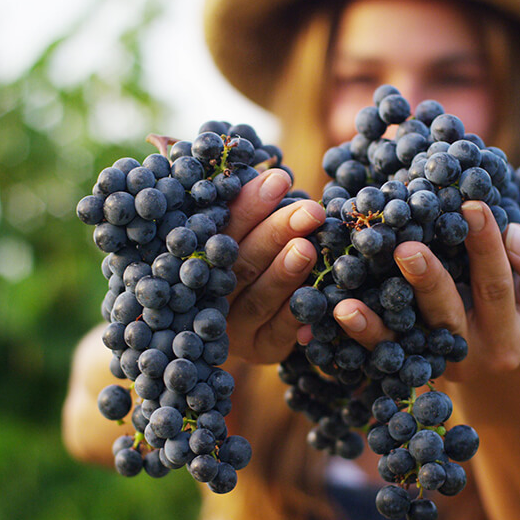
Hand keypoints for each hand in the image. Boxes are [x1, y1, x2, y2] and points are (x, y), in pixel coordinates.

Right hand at [223, 169, 325, 363]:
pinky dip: (298, 315)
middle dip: (274, 233)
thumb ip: (246, 208)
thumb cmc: (251, 256)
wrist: (250, 324)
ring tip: (307, 248)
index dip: (248, 205)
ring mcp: (234, 328)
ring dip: (284, 273)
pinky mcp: (261, 350)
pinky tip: (320, 296)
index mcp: (199, 258)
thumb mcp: (243, 231)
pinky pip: (280, 334)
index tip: (279, 178)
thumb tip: (271, 168)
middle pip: (239, 264)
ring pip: (258, 300)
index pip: (220, 229)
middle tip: (308, 210)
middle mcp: (210, 295)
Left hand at [304, 200, 519, 381]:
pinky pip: (380, 353)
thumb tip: (513, 233)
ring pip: (406, 341)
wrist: (500, 348)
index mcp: (513, 330)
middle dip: (429, 281)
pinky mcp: (407, 368)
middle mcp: (472, 352)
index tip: (473, 208)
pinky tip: (336, 312)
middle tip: (407, 249)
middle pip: (450, 315)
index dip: (489, 250)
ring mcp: (437, 362)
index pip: (501, 286)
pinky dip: (358, 333)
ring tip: (349, 303)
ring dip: (377, 321)